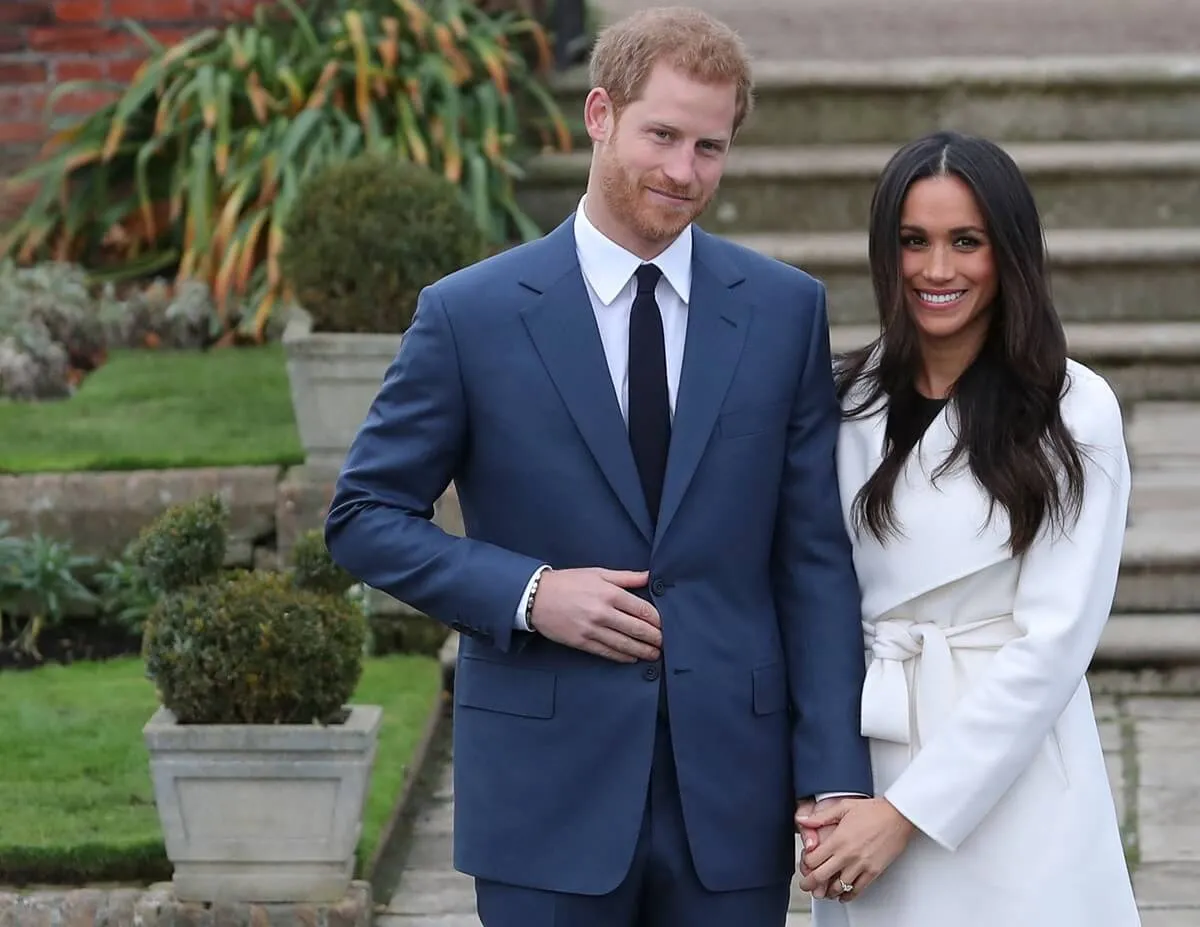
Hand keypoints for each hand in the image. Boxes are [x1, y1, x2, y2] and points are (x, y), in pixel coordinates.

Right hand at [529, 568, 661, 662]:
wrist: (537, 597)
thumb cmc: (568, 582)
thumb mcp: (598, 572)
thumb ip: (626, 577)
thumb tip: (649, 576)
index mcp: (610, 593)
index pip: (643, 610)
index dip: (657, 621)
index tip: (665, 626)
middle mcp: (603, 612)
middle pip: (637, 629)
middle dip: (654, 638)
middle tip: (665, 643)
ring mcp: (593, 629)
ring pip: (625, 644)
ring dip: (643, 651)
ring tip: (654, 655)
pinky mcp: (582, 642)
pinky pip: (607, 652)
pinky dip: (622, 657)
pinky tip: (632, 658)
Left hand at [795, 796, 864, 897]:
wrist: (897, 816)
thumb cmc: (873, 810)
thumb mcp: (843, 807)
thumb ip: (820, 817)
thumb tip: (803, 820)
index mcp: (838, 839)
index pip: (813, 860)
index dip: (805, 864)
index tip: (805, 864)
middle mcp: (847, 855)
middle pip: (821, 876)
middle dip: (810, 883)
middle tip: (806, 885)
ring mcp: (861, 865)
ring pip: (838, 886)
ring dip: (828, 891)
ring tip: (823, 891)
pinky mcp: (873, 872)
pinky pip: (858, 889)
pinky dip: (848, 895)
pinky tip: (843, 895)